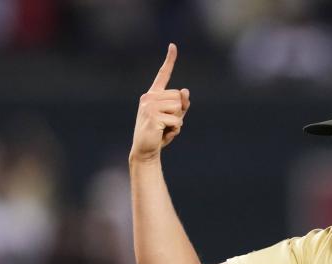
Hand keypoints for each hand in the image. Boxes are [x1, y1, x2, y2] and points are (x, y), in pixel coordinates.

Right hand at [130, 43, 190, 162]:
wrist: (145, 150)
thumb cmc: (160, 134)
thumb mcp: (174, 118)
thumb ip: (182, 105)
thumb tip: (186, 91)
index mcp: (153, 95)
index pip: (163, 75)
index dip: (169, 60)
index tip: (173, 46)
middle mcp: (149, 96)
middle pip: (179, 97)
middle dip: (179, 113)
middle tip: (166, 124)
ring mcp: (149, 105)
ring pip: (179, 108)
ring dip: (177, 122)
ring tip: (165, 129)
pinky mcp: (152, 116)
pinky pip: (177, 121)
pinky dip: (175, 130)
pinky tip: (163, 134)